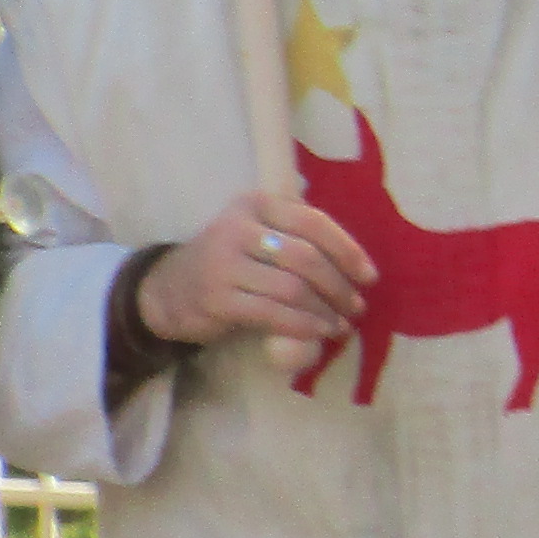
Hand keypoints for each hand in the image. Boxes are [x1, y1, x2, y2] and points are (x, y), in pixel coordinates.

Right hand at [135, 189, 375, 358]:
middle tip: (356, 307)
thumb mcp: (258, 234)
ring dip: (325, 311)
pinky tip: (318, 333)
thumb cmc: (229, 262)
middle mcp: (238, 227)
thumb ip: (298, 238)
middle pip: (307, 258)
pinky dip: (303, 326)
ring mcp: (224, 263)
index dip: (347, 251)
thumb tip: (357, 267)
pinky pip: (274, 314)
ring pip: (293, 288)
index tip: (369, 277)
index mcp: (256, 204)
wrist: (169, 289)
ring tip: (340, 324)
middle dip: (339, 286)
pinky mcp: (218, 298)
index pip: (313, 222)